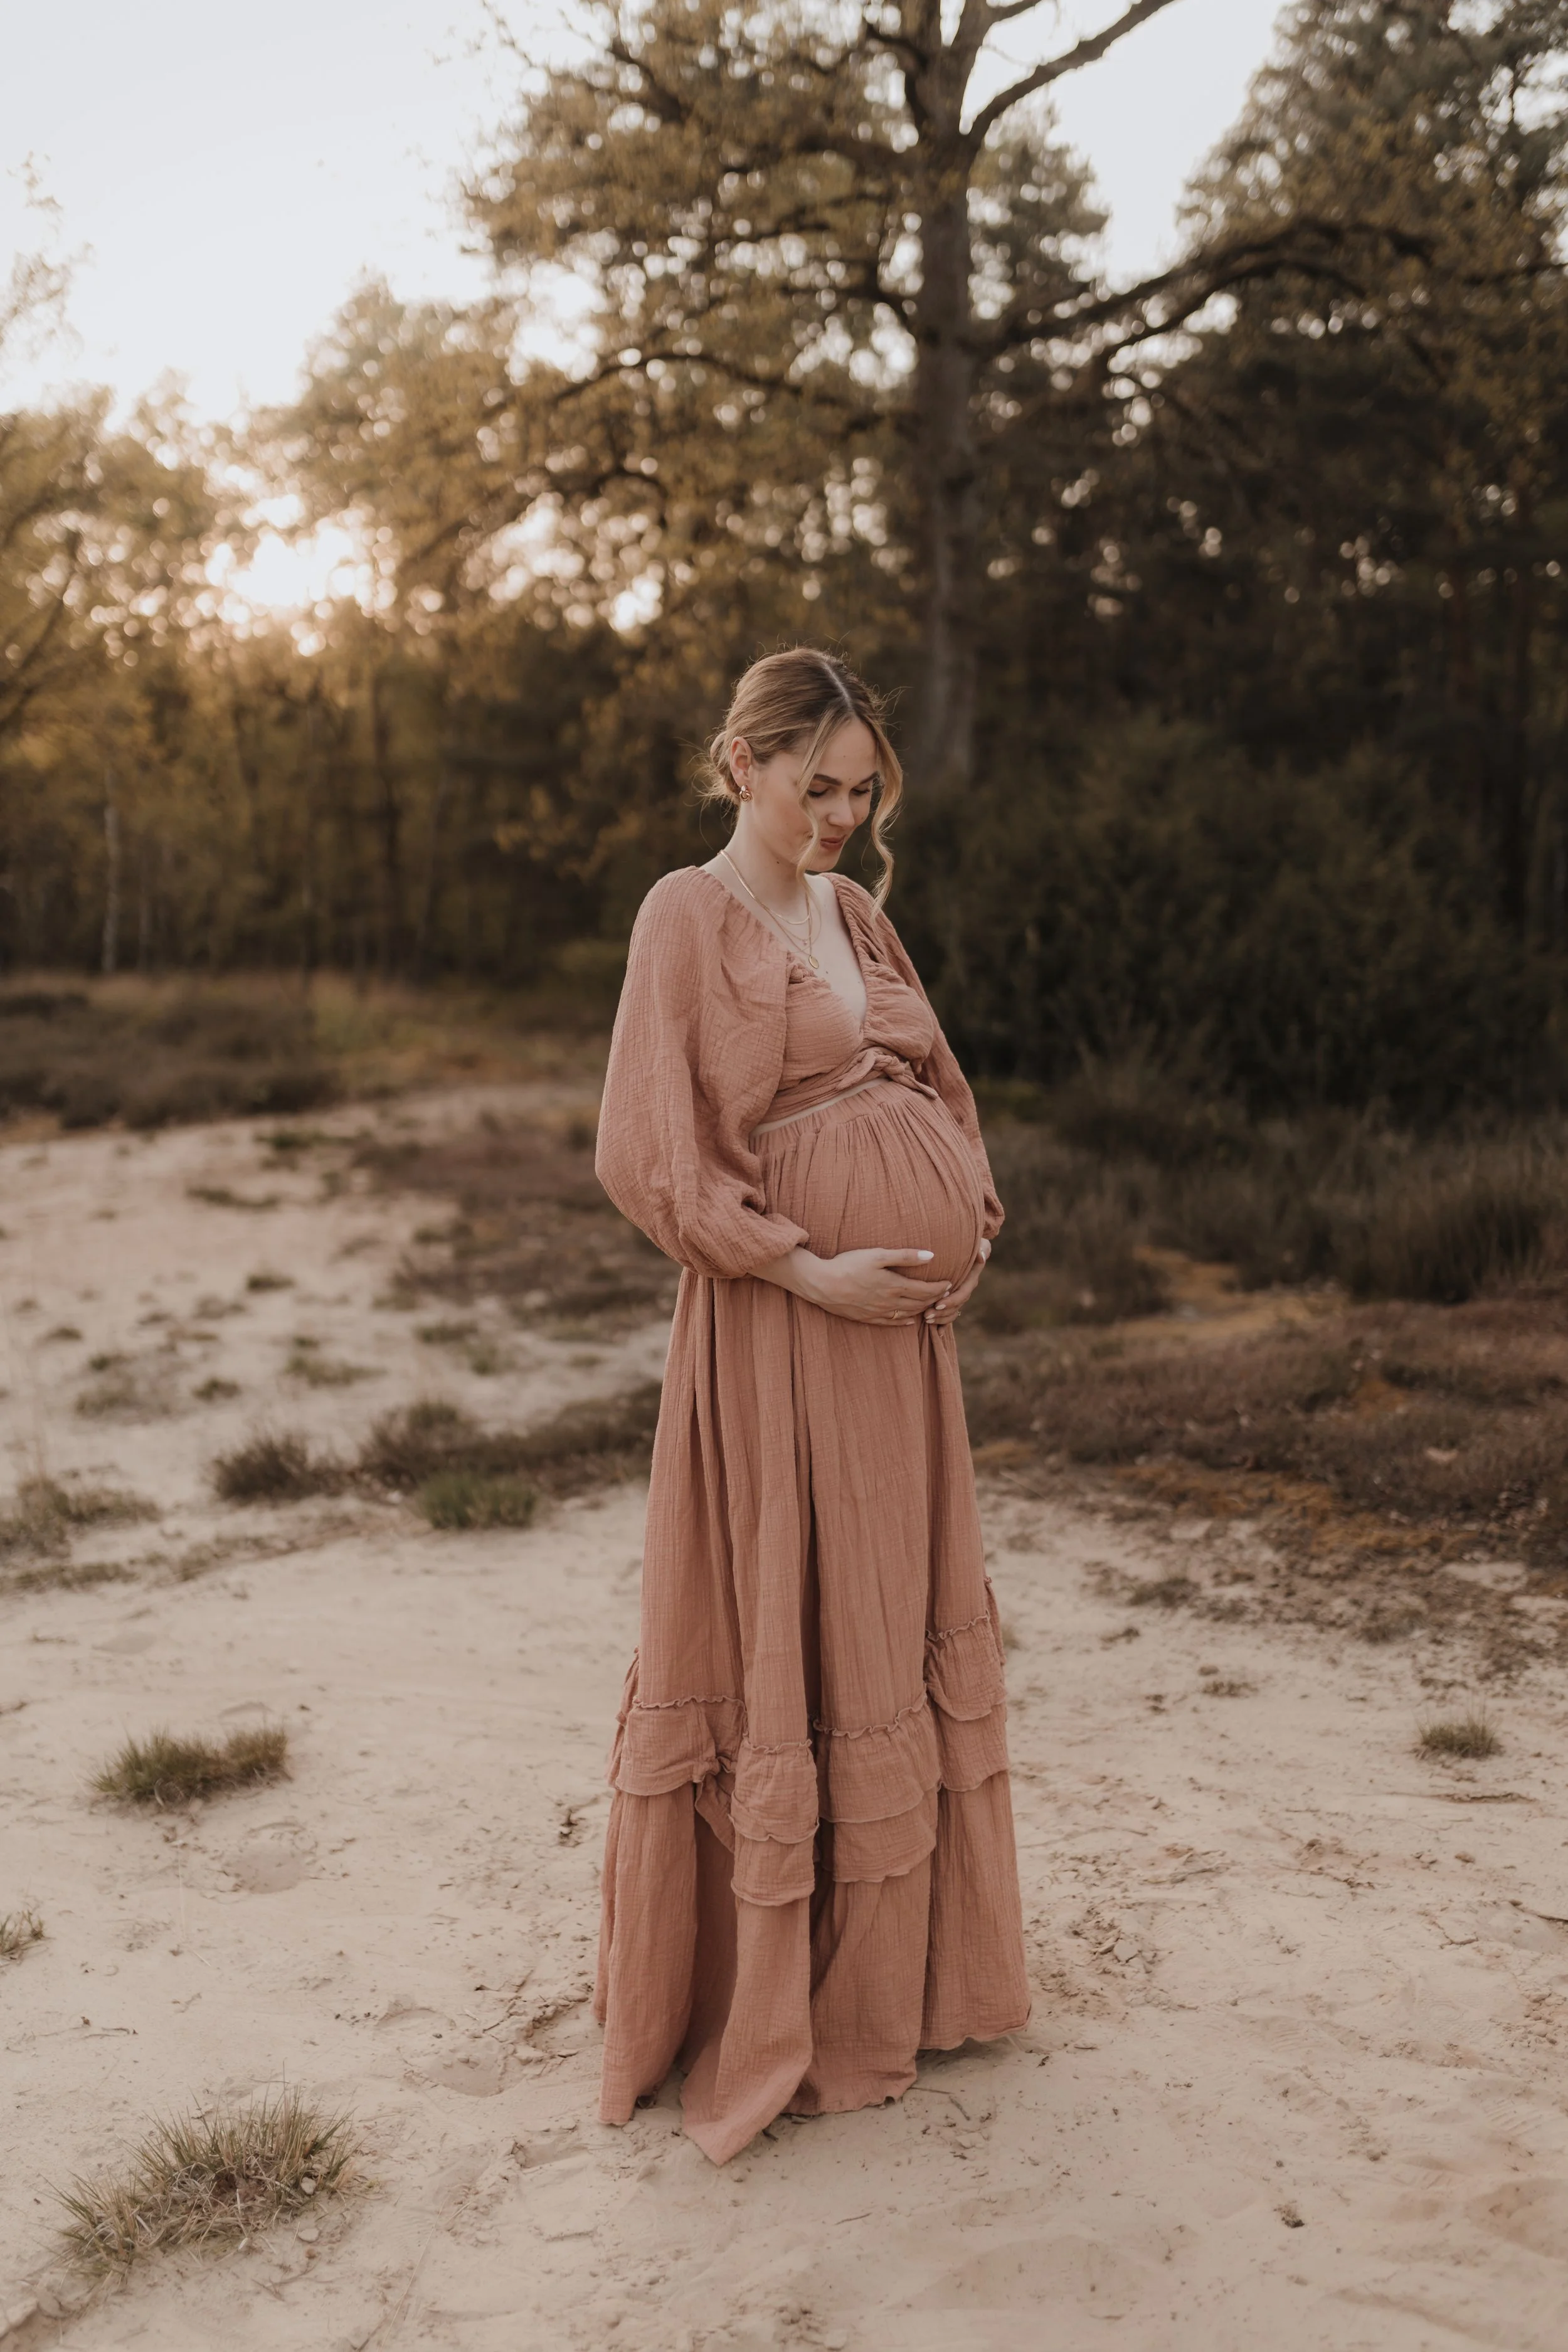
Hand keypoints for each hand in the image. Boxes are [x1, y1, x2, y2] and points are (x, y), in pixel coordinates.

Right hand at [756, 1245, 950, 1326]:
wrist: (821, 1283)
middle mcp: (889, 1301)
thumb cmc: (848, 1264)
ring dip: (922, 1310)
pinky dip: (903, 1322)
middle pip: (919, 1303)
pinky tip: (909, 1321)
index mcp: (894, 1285)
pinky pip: (890, 1322)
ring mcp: (878, 1312)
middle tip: (945, 1294)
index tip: (950, 1283)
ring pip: (907, 1314)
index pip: (925, 1290)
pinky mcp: (866, 1317)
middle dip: (935, 1299)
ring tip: (931, 1305)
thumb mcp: (877, 1255)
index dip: (939, 1288)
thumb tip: (931, 1256)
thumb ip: (905, 1256)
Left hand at [921, 1238, 989, 1326]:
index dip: (951, 1300)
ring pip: (952, 1312)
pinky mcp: (951, 1299)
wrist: (964, 1246)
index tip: (938, 1303)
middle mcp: (965, 1289)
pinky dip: (944, 1325)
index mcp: (971, 1279)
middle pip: (955, 1306)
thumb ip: (982, 1248)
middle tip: (927, 1315)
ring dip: (940, 1319)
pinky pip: (950, 1315)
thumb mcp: (979, 1243)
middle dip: (942, 1312)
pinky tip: (937, 1333)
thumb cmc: (970, 1242)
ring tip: (926, 1320)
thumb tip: (981, 1256)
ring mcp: (958, 1295)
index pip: (962, 1293)